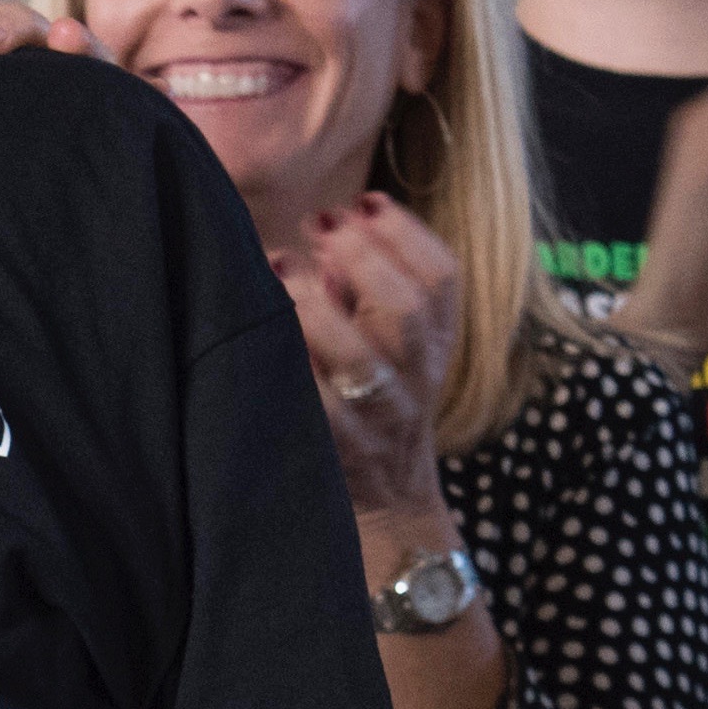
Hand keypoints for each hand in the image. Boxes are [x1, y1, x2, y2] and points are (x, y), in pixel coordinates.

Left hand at [273, 194, 459, 519]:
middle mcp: (418, 378)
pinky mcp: (344, 456)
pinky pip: (321, 412)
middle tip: (317, 226)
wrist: (392, 506)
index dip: (405, 232)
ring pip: (362, 360)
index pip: (443, 277)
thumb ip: (363, 291)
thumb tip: (322, 231)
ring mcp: (383, 420)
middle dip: (361, 257)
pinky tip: (264, 339)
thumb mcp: (388, 344)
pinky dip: (295, 372)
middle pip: (407, 309)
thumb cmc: (374, 403)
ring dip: (317, 308)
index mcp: (436, 341)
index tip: (363, 202)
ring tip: (280, 269)